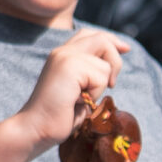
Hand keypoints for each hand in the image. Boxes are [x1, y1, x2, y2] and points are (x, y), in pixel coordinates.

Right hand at [14, 30, 131, 153]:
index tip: (125, 49)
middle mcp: (62, 51)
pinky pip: (100, 77)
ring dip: (100, 86)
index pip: (90, 34)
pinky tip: (77, 101)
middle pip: (102, 39)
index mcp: (62, 54)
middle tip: (111, 83)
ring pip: (105, 64)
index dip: (111, 40)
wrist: (36, 128)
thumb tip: (113, 65)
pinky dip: (95, 94)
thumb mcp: (78, 89)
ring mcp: (65, 57)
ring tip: (81, 98)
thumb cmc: (57, 115)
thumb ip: (90, 72)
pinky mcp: (69, 67)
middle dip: (115, 61)